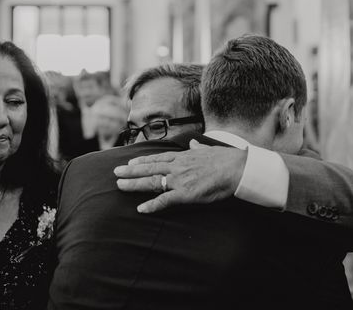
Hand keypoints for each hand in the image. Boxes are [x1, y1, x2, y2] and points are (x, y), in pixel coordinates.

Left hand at [113, 141, 246, 213]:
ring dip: (134, 184)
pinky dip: (152, 205)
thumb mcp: (208, 149)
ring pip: (152, 182)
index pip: (158, 158)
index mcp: (184, 156)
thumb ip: (198, 148)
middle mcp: (178, 167)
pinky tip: (141, 209)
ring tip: (120, 186)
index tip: (131, 161)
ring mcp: (180, 180)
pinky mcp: (185, 194)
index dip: (143, 160)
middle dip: (131, 170)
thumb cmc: (225, 159)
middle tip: (116, 172)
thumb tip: (194, 143)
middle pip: (149, 168)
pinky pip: (164, 201)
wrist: (236, 168)